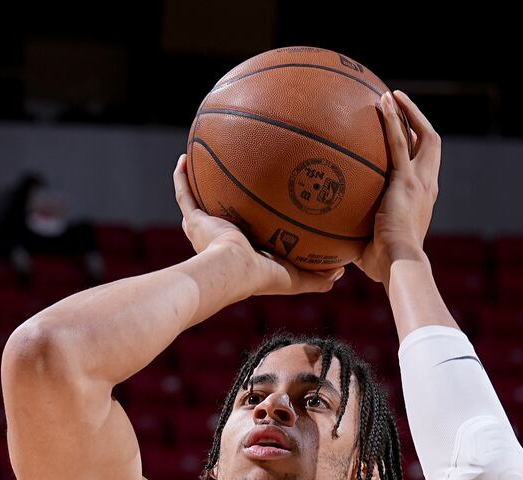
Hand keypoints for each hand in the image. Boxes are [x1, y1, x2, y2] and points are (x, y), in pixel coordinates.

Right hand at [172, 155, 344, 297]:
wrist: (234, 271)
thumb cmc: (264, 276)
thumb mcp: (297, 277)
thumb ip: (318, 276)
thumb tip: (341, 271)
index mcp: (241, 250)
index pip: (246, 233)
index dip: (251, 221)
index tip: (260, 204)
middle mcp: (219, 238)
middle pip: (219, 214)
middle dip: (222, 200)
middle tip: (231, 181)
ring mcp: (203, 228)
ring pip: (197, 201)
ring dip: (197, 183)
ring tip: (200, 161)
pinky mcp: (193, 220)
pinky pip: (184, 194)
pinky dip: (180, 178)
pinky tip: (183, 158)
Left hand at [353, 90, 440, 285]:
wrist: (399, 264)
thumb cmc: (383, 264)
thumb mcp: (369, 245)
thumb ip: (355, 235)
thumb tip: (327, 241)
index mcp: (422, 198)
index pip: (423, 165)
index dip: (416, 148)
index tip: (404, 134)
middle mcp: (427, 185)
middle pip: (430, 143)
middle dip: (417, 120)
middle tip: (399, 104)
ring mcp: (419, 180)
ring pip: (421, 136)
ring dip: (407, 112)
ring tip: (391, 95)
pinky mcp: (406, 180)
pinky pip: (400, 142)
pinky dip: (394, 120)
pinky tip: (383, 102)